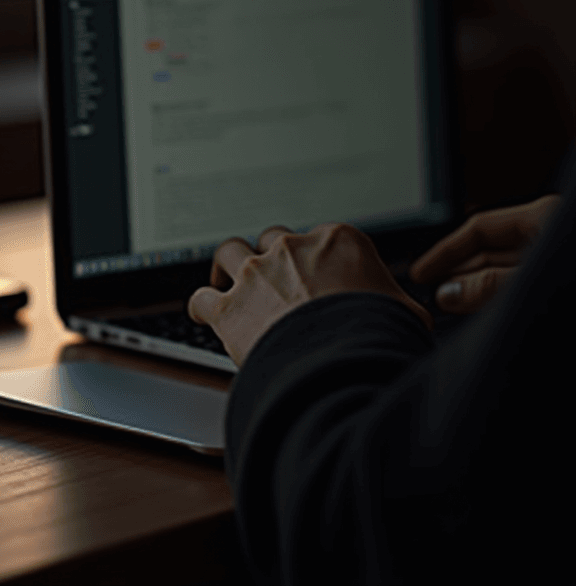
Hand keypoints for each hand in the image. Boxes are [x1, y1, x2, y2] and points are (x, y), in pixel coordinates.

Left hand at [188, 223, 432, 366]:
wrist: (344, 367)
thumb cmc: (379, 339)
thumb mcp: (405, 313)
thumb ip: (393, 302)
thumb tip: (404, 314)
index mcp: (337, 241)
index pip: (320, 237)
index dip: (315, 257)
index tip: (314, 271)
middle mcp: (292, 249)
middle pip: (272, 238)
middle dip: (272, 256)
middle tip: (273, 278)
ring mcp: (257, 274)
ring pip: (229, 252)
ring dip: (228, 267)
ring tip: (227, 280)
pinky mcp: (229, 306)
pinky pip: (202, 297)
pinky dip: (201, 306)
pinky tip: (203, 313)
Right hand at [409, 194, 560, 313]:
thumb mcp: (536, 278)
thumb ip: (492, 285)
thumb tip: (451, 293)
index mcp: (543, 217)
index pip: (478, 228)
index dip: (445, 250)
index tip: (421, 271)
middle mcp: (546, 234)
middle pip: (488, 250)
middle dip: (457, 272)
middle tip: (433, 293)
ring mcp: (553, 260)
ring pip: (502, 271)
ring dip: (474, 288)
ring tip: (449, 304)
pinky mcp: (556, 281)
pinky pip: (517, 286)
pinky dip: (495, 297)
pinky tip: (478, 309)